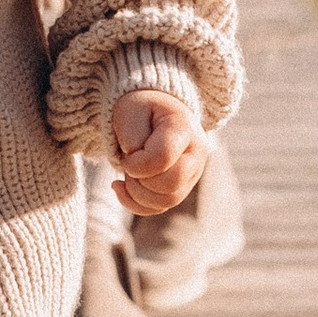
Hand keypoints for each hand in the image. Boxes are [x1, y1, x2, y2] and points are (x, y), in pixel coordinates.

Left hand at [110, 89, 206, 215]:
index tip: (126, 155)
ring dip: (137, 193)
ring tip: (126, 174)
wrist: (153, 110)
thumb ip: (133, 137)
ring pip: (167, 200)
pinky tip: (121, 188)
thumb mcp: (130, 111)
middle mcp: (196, 153)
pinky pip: (160, 207)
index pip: (164, 157)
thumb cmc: (141, 109)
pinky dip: (136, 204)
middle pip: (171, 183)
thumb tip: (137, 169)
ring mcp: (192, 173)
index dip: (138, 164)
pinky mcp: (181, 188)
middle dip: (140, 180)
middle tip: (126, 164)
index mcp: (184, 127)